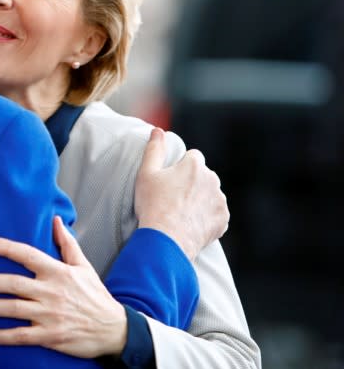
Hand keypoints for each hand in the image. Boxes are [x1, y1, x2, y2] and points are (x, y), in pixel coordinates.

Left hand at [0, 216, 126, 358]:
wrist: (114, 329)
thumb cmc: (96, 296)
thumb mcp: (84, 266)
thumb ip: (67, 243)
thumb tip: (56, 220)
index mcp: (58, 273)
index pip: (28, 255)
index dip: (8, 248)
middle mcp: (52, 292)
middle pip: (14, 284)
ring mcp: (50, 315)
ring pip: (14, 309)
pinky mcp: (51, 336)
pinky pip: (22, 336)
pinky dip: (3, 336)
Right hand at [135, 128, 228, 260]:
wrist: (166, 239)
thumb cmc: (153, 205)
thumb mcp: (146, 173)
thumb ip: (154, 149)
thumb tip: (158, 130)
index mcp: (194, 165)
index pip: (193, 157)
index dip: (180, 167)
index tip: (170, 180)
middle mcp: (212, 180)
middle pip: (204, 176)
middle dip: (193, 183)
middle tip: (173, 198)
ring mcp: (220, 201)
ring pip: (211, 195)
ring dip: (201, 200)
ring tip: (181, 213)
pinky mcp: (223, 220)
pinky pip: (216, 214)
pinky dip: (206, 218)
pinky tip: (190, 224)